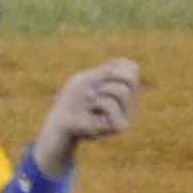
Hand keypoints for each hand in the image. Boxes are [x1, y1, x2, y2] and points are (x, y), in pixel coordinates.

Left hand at [31, 58, 139, 173]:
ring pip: (122, 91)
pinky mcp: (120, 126)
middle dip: (106, 78)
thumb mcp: (88, 79)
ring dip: (99, 91)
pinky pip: (111, 104)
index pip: (132, 68)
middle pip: (130, 78)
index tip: (96, 76)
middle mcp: (130, 103)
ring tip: (89, 99)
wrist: (60, 121)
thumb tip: (132, 65)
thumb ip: (109, 72)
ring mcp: (128, 116)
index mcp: (124, 90)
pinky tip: (90, 111)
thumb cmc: (72, 99)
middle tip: (92, 88)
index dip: (112, 67)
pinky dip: (96, 102)